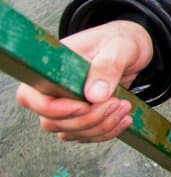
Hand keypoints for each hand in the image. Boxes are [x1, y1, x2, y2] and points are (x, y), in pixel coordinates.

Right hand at [14, 20, 152, 142]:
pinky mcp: (80, 116)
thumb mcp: (118, 47)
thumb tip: (94, 95)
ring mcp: (65, 104)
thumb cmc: (120, 40)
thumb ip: (107, 67)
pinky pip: (85, 135)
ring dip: (100, 127)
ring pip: (69, 132)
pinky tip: (124, 118)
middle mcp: (53, 89)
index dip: (54, 109)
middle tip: (116, 103)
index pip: (30, 96)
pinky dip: (106, 132)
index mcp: (51, 67)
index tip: (84, 105)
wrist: (134, 49)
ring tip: (124, 107)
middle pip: (53, 121)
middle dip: (88, 119)